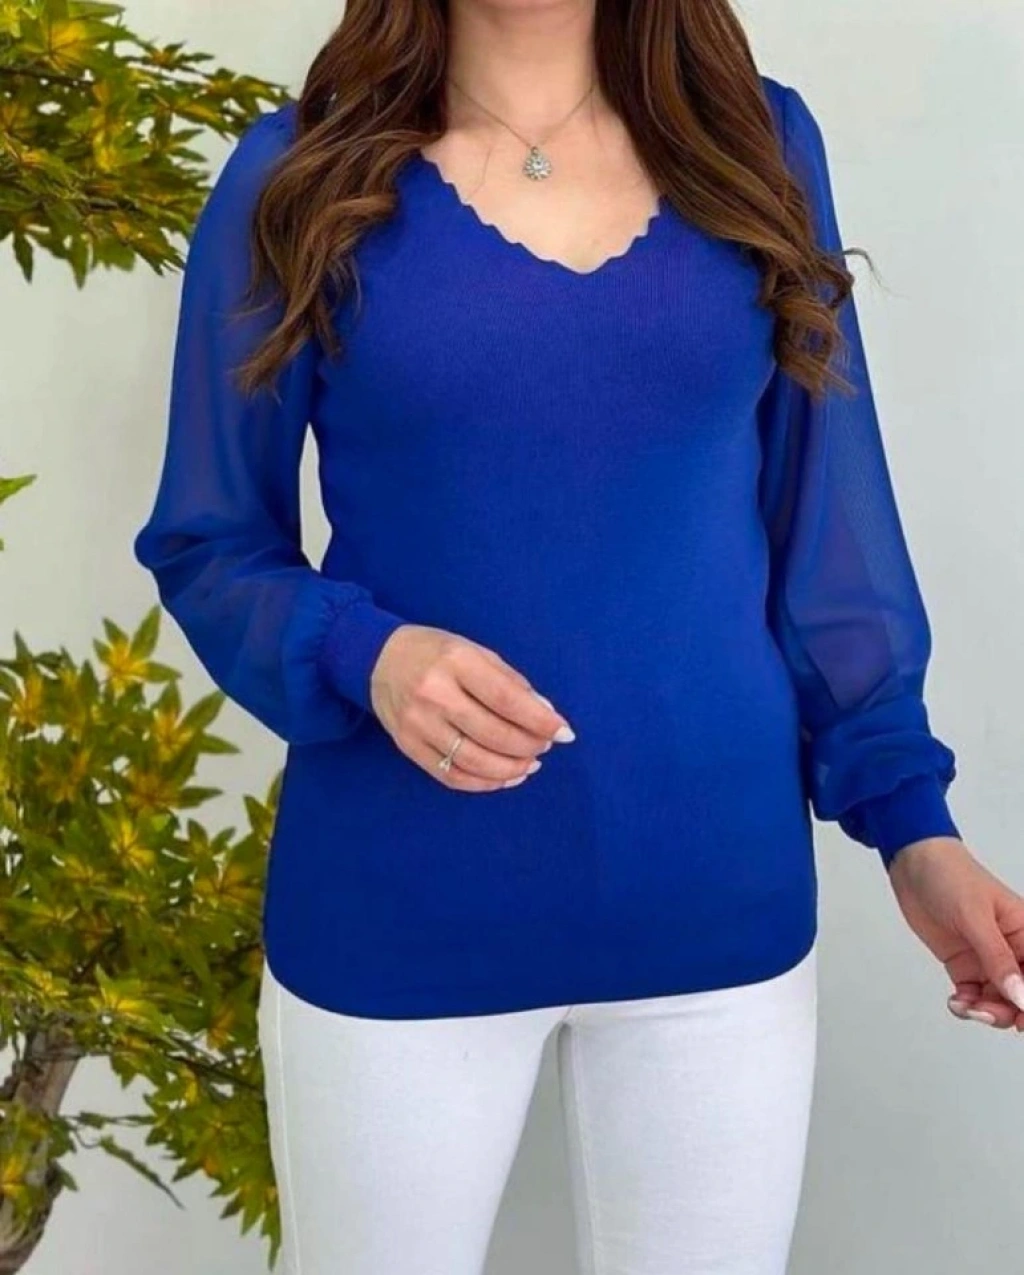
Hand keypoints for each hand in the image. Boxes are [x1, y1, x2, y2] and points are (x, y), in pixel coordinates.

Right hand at [368, 623, 574, 790]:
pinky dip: (484, 783)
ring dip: (510, 769)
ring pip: (473, 761)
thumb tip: (545, 714)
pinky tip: (504, 777)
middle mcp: (434, 694)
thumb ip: (511, 681)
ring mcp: (418, 724)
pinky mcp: (407, 746)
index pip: (506, 699)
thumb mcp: (475, 651)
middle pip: (493, 734)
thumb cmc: (435, 652)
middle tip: (544, 746)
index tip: (564, 732)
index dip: (540, 720)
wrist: (377, 658)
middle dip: (528, 745)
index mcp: (456, 662)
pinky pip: (451, 776)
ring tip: (530, 764)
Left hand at [886, 837, 1023, 1031]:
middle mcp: (1011, 949)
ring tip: (967, 1006)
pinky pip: (974, 996)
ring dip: (986, 1011)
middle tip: (987, 1012)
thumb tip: (1021, 996)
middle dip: (1009, 1011)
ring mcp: (986, 958)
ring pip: (1000, 1001)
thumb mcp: (975, 917)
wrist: (912, 865)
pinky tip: (957, 1002)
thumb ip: (997, 959)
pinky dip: (968, 1005)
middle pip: (1022, 994)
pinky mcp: (964, 964)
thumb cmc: (950, 876)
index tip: (1020, 1017)